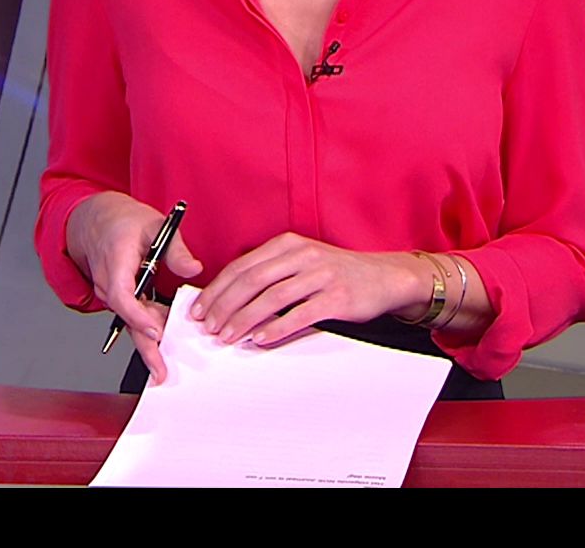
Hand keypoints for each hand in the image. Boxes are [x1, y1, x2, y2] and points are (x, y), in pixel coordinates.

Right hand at [65, 192, 201, 382]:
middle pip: (127, 319)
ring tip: (173, 358)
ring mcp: (110, 292)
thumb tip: (194, 269)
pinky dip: (148, 327)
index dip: (139, 316)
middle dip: (145, 347)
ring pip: (131, 321)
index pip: (122, 295)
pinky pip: (132, 316)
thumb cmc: (123, 221)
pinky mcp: (117, 298)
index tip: (157, 331)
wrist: (95, 220)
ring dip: (152, 337)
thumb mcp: (156, 224)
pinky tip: (166, 340)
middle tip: (161, 371)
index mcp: (116, 261)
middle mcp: (109, 282)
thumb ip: (175, 248)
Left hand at [188, 233, 431, 347]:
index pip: (243, 266)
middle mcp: (302, 256)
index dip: (218, 289)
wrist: (384, 277)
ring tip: (228, 336)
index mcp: (288, 244)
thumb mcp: (302, 261)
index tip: (201, 309)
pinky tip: (260, 339)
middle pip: (252, 281)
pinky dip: (277, 328)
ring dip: (244, 319)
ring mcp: (320, 275)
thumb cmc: (337, 273)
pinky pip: (300, 314)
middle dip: (225, 306)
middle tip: (209, 326)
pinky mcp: (337, 298)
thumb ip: (271, 272)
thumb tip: (230, 297)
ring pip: (272, 298)